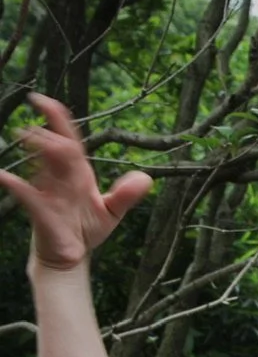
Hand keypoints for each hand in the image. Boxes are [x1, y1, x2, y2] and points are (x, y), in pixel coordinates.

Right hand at [0, 96, 151, 270]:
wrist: (72, 256)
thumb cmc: (87, 229)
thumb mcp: (112, 213)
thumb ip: (126, 196)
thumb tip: (146, 179)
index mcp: (78, 173)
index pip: (69, 140)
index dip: (58, 119)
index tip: (43, 100)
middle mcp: (61, 178)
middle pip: (55, 149)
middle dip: (50, 136)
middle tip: (40, 128)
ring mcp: (48, 191)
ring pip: (41, 165)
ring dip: (35, 149)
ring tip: (26, 135)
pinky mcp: (40, 210)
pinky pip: (26, 194)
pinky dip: (14, 184)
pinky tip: (3, 176)